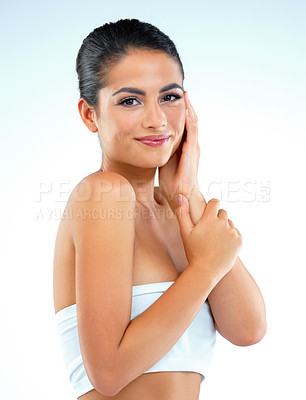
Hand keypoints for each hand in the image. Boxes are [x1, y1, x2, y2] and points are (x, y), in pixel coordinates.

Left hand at [158, 91, 200, 209]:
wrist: (179, 195)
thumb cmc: (171, 180)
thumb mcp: (164, 159)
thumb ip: (160, 148)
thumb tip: (148, 140)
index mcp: (184, 146)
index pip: (183, 124)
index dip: (179, 111)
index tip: (172, 98)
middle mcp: (191, 144)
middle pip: (190, 120)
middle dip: (186, 105)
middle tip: (180, 90)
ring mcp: (193, 147)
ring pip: (193, 122)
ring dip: (189, 108)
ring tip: (184, 94)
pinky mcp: (193, 152)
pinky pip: (192, 132)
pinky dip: (190, 120)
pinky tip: (185, 109)